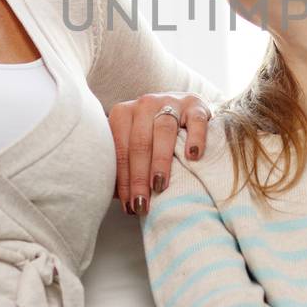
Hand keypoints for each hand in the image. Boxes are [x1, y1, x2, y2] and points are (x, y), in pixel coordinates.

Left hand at [108, 92, 213, 216]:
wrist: (183, 107)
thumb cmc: (153, 134)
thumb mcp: (134, 143)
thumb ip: (124, 164)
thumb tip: (111, 196)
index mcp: (123, 113)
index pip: (121, 150)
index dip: (123, 179)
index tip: (128, 205)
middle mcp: (144, 104)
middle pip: (139, 142)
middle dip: (139, 177)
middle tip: (142, 203)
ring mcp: (170, 101)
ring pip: (164, 130)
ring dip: (160, 161)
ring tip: (159, 186)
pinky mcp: (195, 105)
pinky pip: (195, 121)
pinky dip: (195, 138)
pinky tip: (193, 156)